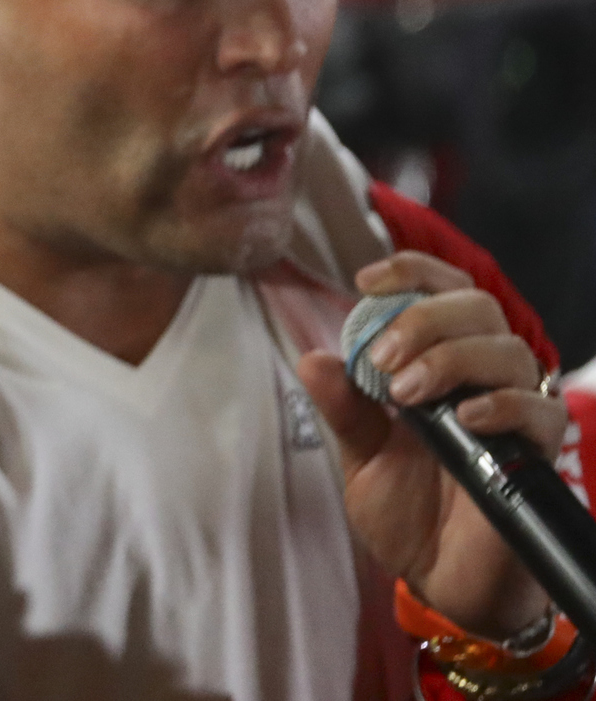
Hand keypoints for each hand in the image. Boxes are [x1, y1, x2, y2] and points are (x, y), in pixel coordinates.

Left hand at [297, 250, 565, 637]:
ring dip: (451, 358)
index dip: (413, 273)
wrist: (439, 580)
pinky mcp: (540, 453)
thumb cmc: (406, 513)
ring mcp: (515, 412)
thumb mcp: (361, 456)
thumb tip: (312, 357)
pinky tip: (464, 416)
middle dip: (423, 319)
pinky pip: (540, 409)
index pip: (445, 291)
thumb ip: (344, 408)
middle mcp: (482, 377)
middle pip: (477, 306)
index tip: (366, 280)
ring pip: (509, 349)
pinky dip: (501, 403)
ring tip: (405, 394)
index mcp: (439, 364)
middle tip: (383, 360)